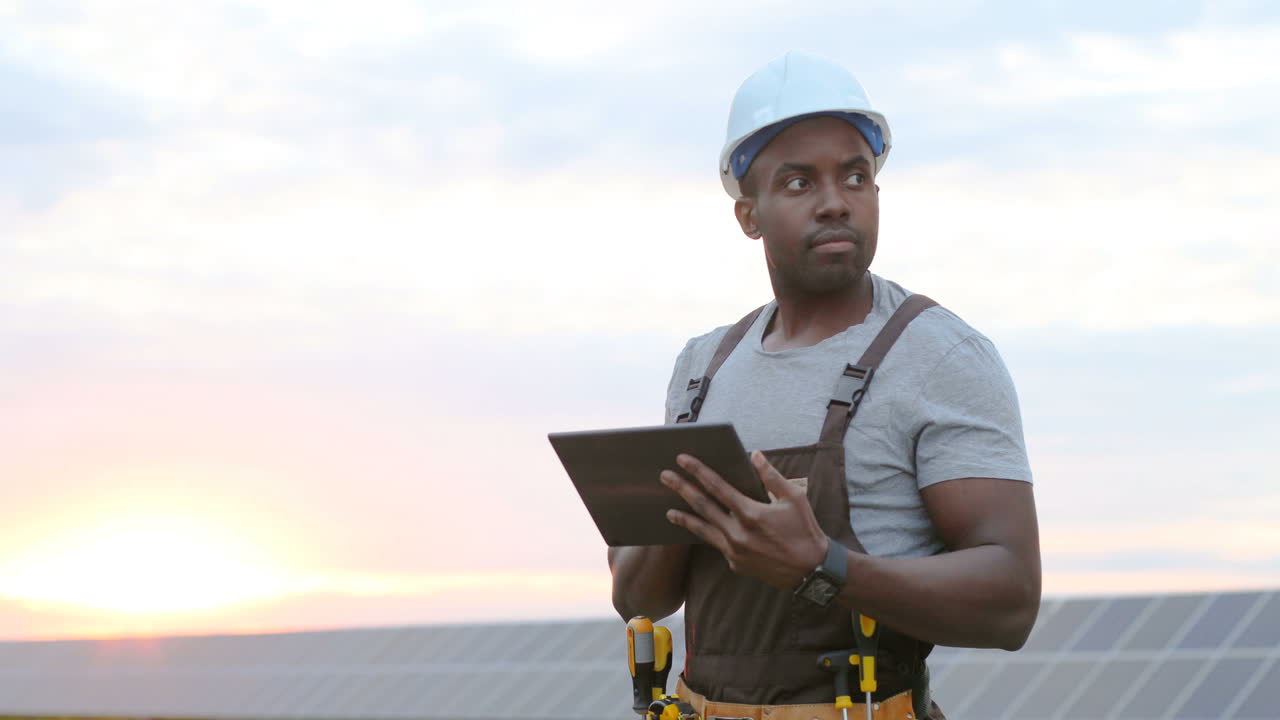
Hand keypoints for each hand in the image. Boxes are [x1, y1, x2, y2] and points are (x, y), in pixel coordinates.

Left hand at [662, 450, 828, 589]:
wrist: (811, 570)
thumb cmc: (805, 531)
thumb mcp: (794, 498)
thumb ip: (771, 476)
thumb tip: (755, 455)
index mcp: (752, 514)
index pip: (717, 487)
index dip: (698, 471)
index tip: (682, 459)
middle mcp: (738, 534)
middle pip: (703, 507)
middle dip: (682, 489)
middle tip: (664, 476)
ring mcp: (734, 552)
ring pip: (703, 531)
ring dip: (684, 518)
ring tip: (668, 511)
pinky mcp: (735, 564)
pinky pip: (717, 545)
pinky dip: (707, 536)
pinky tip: (700, 531)